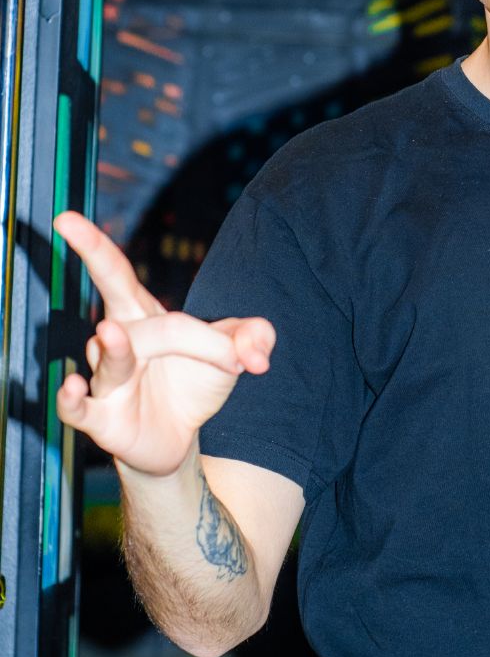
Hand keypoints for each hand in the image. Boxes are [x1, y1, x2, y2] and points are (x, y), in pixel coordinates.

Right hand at [52, 210, 275, 477]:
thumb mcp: (231, 355)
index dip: (92, 245)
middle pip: (121, 308)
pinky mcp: (101, 420)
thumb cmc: (193, 384)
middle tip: (174, 308)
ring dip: (114, 349)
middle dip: (124, 286)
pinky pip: (76, 408)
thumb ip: (254, 339)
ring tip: (112, 335)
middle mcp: (115, 342)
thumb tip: (259, 354)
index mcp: (143, 315)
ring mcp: (105, 380)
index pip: (117, 274)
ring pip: (108, 358)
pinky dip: (70, 399)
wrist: (179, 438)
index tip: (65, 218)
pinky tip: (72, 386)